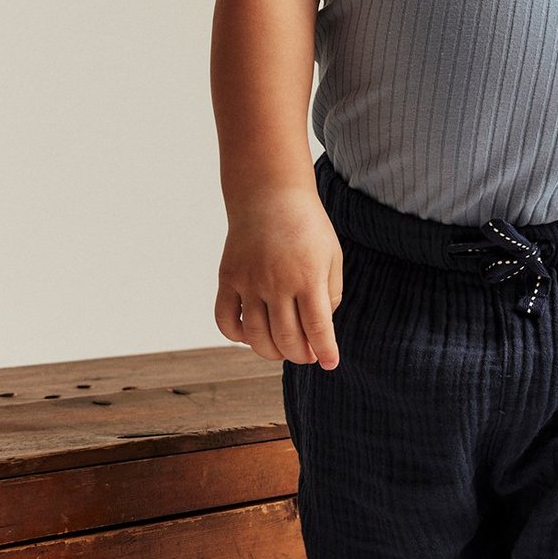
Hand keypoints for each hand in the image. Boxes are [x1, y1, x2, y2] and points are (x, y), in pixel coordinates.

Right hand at [215, 185, 343, 368]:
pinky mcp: (228, 278)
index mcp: (308, 277)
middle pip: (287, 340)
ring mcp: (249, 282)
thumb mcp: (332, 256)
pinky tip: (252, 334)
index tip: (330, 363)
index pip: (318, 329)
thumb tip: (318, 330)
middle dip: (301, 355)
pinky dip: (237, 337)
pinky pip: (225, 321)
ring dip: (272, 352)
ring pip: (256, 338)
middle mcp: (277, 283)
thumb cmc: (307, 226)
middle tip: (307, 355)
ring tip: (283, 349)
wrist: (270, 194)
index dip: (325, 352)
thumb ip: (330, 294)